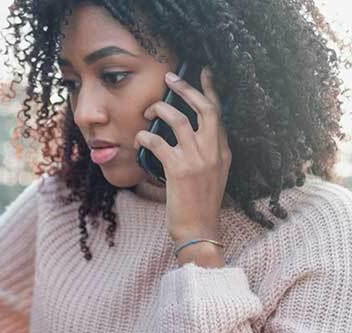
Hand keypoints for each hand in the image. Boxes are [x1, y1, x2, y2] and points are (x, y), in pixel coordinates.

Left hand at [134, 67, 230, 247]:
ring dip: (161, 110)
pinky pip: (159, 143)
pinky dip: (146, 135)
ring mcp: (198, 160)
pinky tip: (139, 136)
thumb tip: (185, 133)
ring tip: (148, 110)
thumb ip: (206, 153)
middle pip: (205, 109)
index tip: (204, 72)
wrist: (199, 230)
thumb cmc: (200, 205)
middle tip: (170, 77)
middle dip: (187, 89)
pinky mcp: (179, 170)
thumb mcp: (213, 175)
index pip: (219, 113)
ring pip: (180, 121)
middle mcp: (214, 152)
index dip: (211, 90)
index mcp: (224, 152)